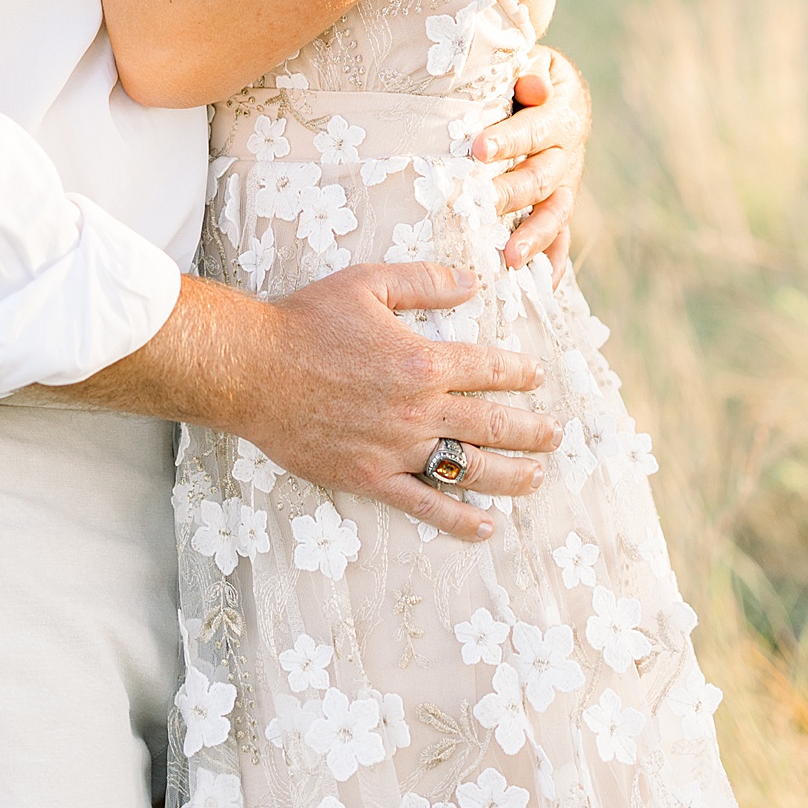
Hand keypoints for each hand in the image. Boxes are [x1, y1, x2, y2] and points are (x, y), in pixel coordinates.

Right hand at [235, 262, 560, 545]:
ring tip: (535, 477)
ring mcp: (396, 448)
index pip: (488, 369)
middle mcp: (418, 409)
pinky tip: (484, 526)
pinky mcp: (370, 478)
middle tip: (555, 434)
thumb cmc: (306, 321)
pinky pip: (423, 505)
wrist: (252, 369)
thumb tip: (472, 281)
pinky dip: (457, 519)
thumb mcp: (367, 283)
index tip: (536, 376)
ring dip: (510, 475)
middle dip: (531, 430)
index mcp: (422, 360)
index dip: (519, 372)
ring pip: (469, 469)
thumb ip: (425, 281)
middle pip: (492, 425)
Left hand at [471, 45, 589, 277]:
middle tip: (479, 206)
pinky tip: (539, 286)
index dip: (508, 140)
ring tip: (508, 257)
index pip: (534, 129)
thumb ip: (530, 73)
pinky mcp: (559, 205)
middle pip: (541, 178)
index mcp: (561, 114)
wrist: (554, 91)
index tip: (476, 149)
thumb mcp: (535, 62)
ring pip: (555, 213)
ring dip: (533, 237)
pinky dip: (552, 261)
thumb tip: (532, 86)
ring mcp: (565, 183)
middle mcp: (567, 153)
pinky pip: (560, 236)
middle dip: (510, 194)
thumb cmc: (528, 75)